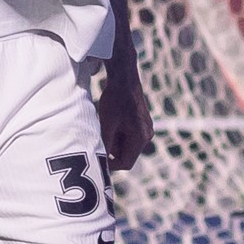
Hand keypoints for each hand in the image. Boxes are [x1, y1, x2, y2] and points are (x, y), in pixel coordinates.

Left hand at [96, 57, 152, 171]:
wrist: (123, 79)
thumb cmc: (114, 101)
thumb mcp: (106, 126)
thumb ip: (106, 146)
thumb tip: (101, 163)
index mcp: (140, 138)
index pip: (126, 163)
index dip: (110, 164)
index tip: (97, 155)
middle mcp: (147, 135)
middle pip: (126, 153)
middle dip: (111, 148)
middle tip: (100, 133)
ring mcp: (146, 128)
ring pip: (126, 144)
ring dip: (113, 139)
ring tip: (105, 124)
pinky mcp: (142, 122)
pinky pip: (128, 135)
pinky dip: (117, 132)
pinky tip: (110, 119)